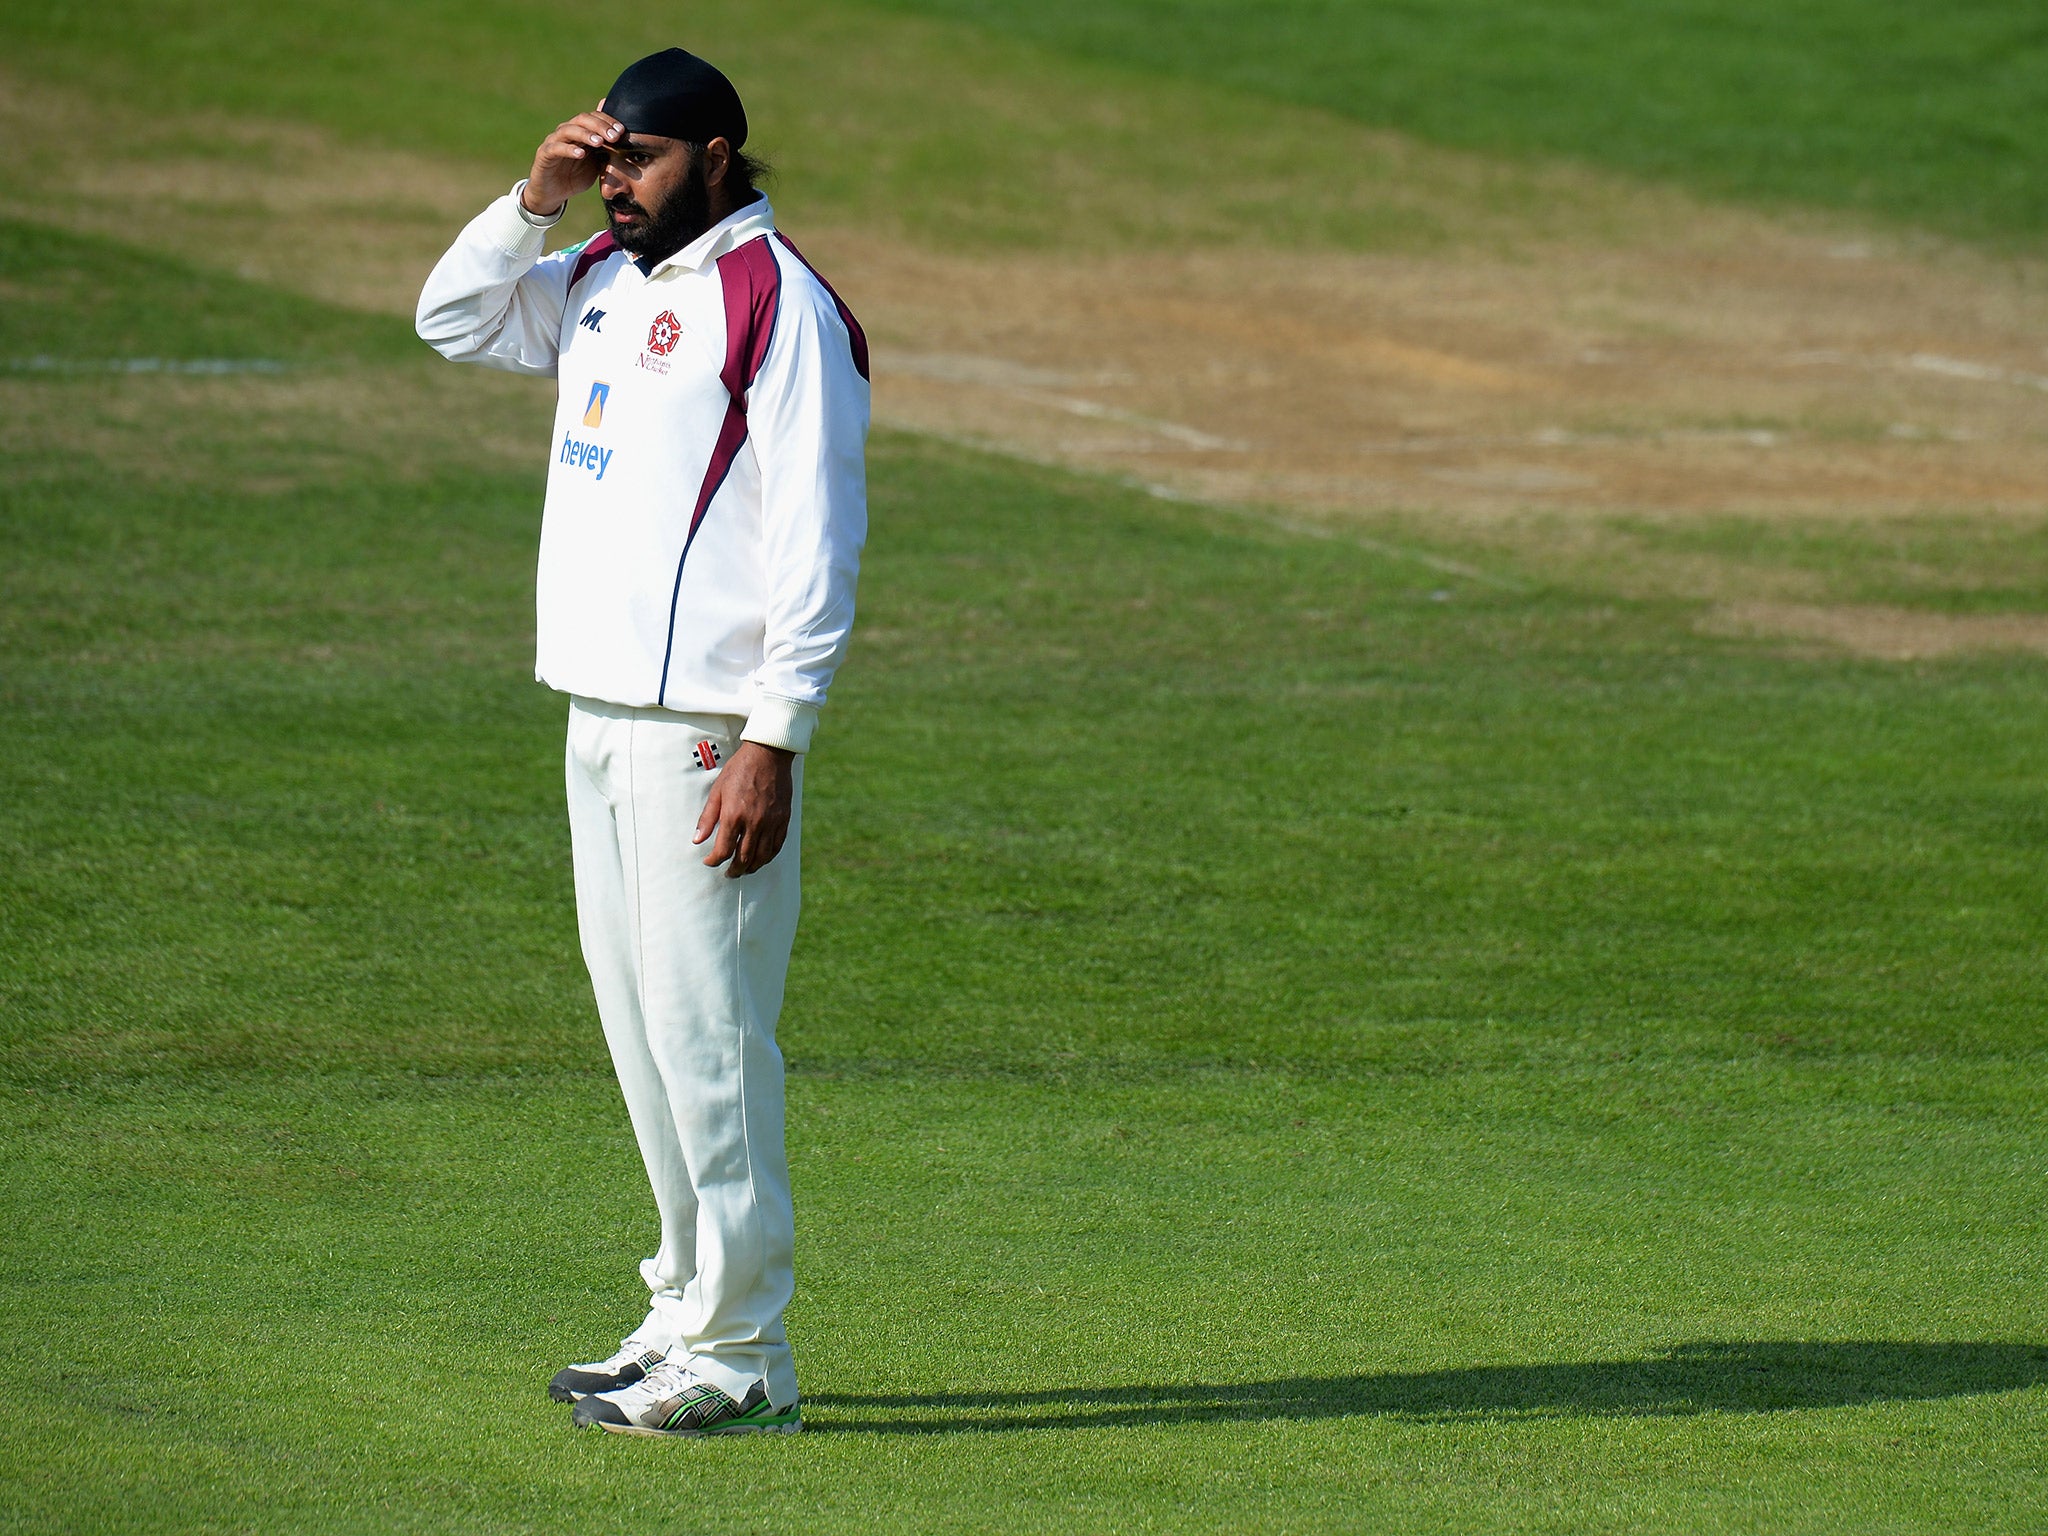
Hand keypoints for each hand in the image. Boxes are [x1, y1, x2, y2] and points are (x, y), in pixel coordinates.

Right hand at [522, 102, 625, 216]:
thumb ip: (608, 153)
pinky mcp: (544, 154)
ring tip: (599, 142)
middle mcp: (566, 132)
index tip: (622, 131)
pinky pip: (556, 148)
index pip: (594, 118)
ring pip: (568, 130)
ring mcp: (554, 141)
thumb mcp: (597, 164)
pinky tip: (580, 153)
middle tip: (614, 137)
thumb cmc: (576, 176)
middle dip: (600, 126)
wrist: (554, 194)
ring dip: (585, 134)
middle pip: (582, 119)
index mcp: (580, 132)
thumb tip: (626, 144)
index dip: (608, 121)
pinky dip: (568, 149)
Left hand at [693, 742, 794, 876]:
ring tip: (744, 870)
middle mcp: (754, 822)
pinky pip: (777, 846)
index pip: (723, 850)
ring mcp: (771, 822)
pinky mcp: (783, 819)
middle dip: (734, 870)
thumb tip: (697, 840)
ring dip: (751, 867)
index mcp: (734, 815)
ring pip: (761, 856)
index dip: (714, 861)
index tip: (709, 862)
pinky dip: (768, 857)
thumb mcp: (717, 791)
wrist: (768, 755)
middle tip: (729, 873)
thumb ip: (707, 818)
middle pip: (743, 858)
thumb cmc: (740, 770)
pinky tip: (761, 859)